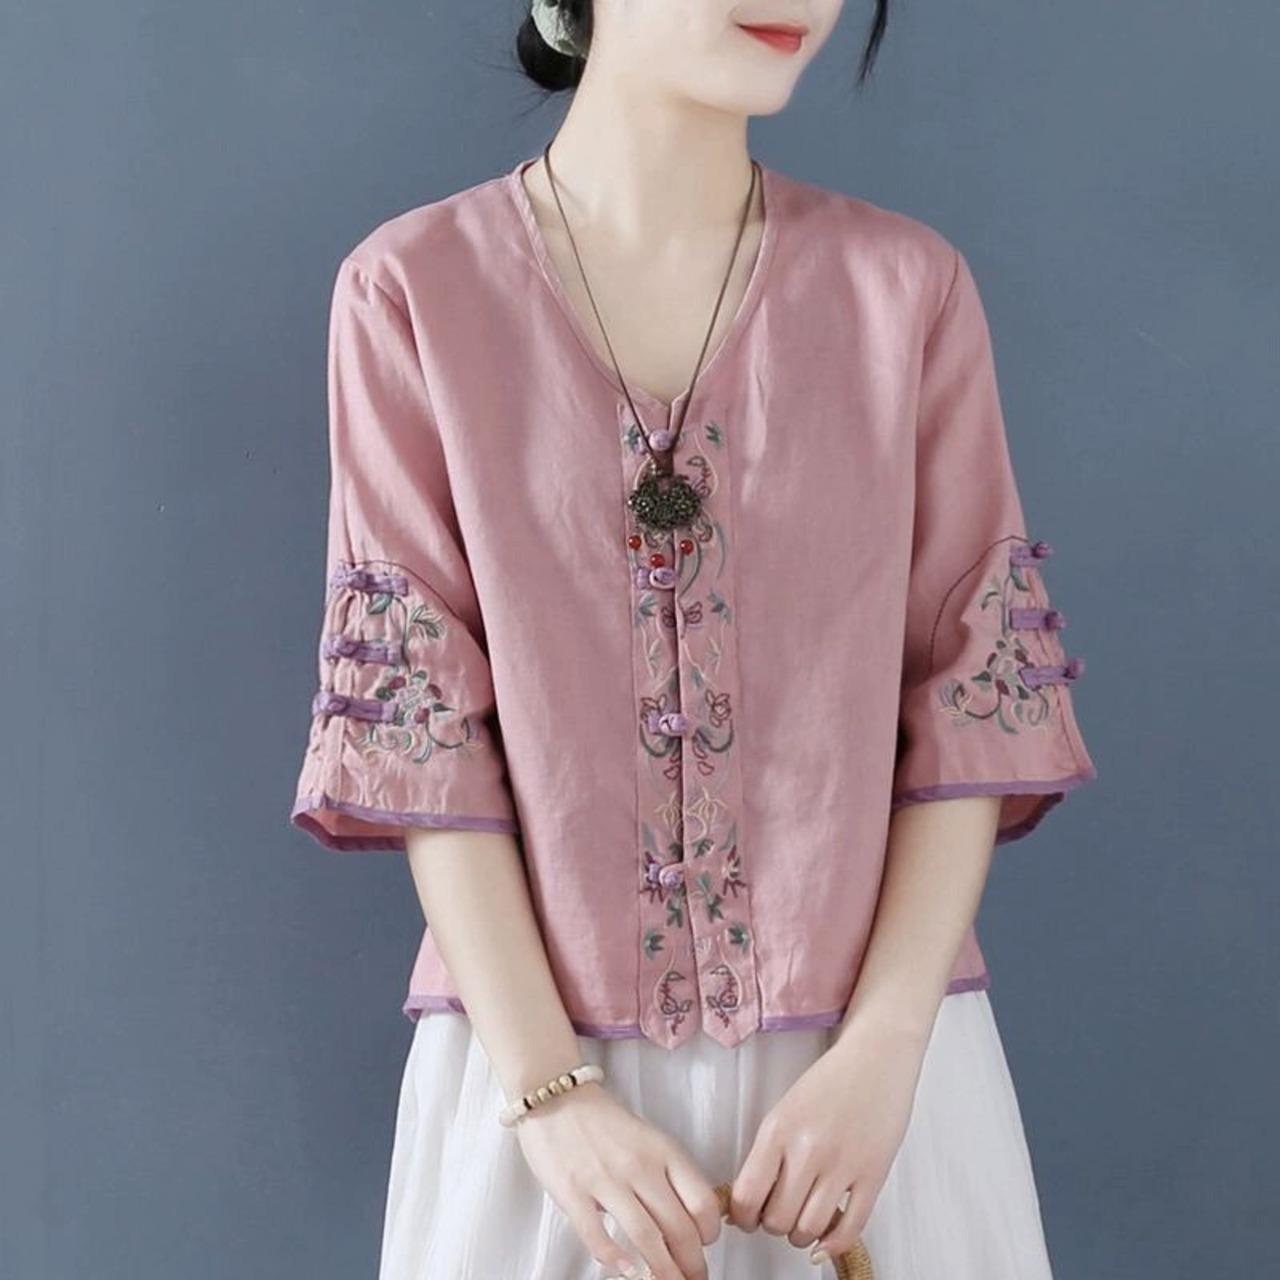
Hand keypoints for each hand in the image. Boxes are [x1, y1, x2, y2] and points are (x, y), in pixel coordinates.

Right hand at [514, 1081, 722, 1279]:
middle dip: (691, 1264)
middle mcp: (639, 1165)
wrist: (556, 1095)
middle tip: (692, 1278)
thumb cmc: (603, 1121)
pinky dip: (615, 1260)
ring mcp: (605, 1179)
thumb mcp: (647, 1138)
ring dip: (662, 1270)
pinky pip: (598, 1235)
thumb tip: (683, 1221)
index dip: (709, 1232)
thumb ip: (666, 1174)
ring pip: (646, 1237)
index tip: (705, 1245)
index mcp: (663, 1150)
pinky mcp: (573, 1191)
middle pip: (679, 1227)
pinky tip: (625, 1271)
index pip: (702, 1201)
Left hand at [726, 1014, 927, 1262]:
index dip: (744, 1217)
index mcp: (778, 1130)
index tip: (748, 1218)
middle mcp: (807, 1149)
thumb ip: (769, 1152)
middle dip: (773, 1226)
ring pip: (810, 1229)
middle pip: (777, 1220)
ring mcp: (842, 1164)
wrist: (876, 1056)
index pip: (747, 1196)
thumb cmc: (830, 1081)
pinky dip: (834, 1244)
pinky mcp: (873, 1174)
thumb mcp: (785, 1109)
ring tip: (802, 1220)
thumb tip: (752, 1199)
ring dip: (801, 1235)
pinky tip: (826, 1239)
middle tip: (778, 1215)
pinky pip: (850, 1229)